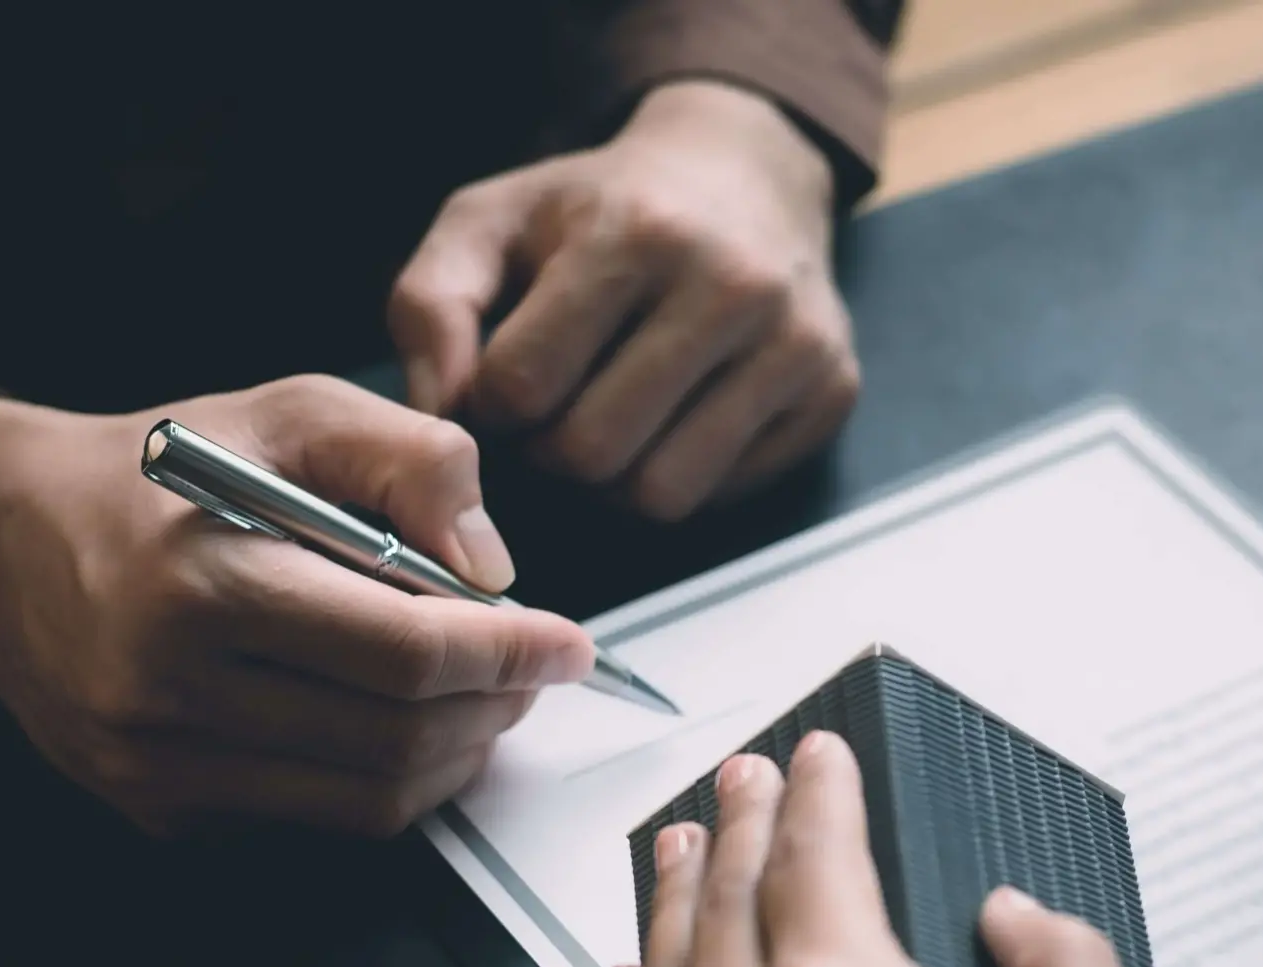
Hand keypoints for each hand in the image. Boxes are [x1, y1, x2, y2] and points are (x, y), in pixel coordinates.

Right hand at [0, 377, 593, 836]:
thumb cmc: (157, 470)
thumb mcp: (290, 412)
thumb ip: (412, 461)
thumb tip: (495, 569)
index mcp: (205, 581)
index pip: (408, 654)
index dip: (510, 655)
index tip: (569, 644)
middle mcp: (170, 689)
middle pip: (400, 739)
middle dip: (494, 708)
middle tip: (529, 669)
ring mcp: (158, 766)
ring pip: (369, 800)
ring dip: (453, 757)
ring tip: (477, 699)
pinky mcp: (157, 811)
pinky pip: (314, 820)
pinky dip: (383, 782)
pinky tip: (396, 726)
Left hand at [389, 80, 858, 521]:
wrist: (745, 175)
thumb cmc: (602, 210)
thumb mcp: (491, 222)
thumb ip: (431, 308)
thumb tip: (443, 419)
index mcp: (633, 232)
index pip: (524, 384)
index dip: (495, 404)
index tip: (510, 380)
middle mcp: (729, 284)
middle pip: (591, 452)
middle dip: (552, 452)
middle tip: (558, 412)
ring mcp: (792, 341)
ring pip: (661, 493)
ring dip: (614, 480)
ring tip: (610, 422)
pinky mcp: (831, 390)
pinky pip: (721, 495)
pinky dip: (680, 475)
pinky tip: (673, 420)